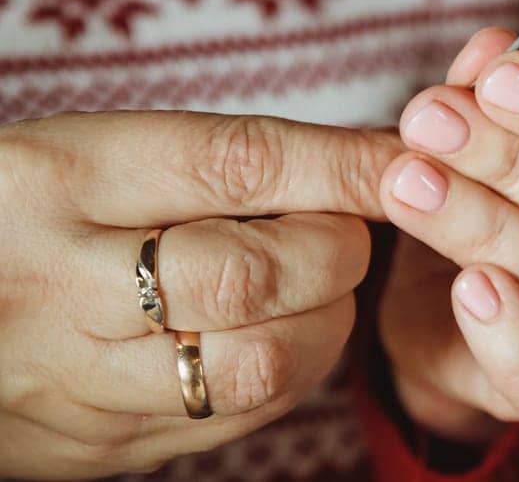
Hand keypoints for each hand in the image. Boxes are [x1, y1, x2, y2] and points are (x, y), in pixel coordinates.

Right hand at [0, 111, 399, 478]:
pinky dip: (291, 372)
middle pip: (252, 276)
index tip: (399, 160)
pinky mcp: (99, 446)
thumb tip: (372, 160)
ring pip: (256, 366)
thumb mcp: (92, 153)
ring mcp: (78, 381)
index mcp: (60, 180)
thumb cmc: (27, 215)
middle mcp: (62, 284)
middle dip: (334, 249)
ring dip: (325, 319)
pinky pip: (235, 419)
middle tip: (345, 227)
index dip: (339, 166)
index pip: (234, 165)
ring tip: (318, 282)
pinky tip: (286, 333)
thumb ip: (219, 160)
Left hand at [378, 29, 518, 440]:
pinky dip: (512, 340)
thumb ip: (504, 88)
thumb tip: (486, 50)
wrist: (470, 294)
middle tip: (429, 118)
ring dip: (484, 227)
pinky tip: (464, 288)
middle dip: (510, 161)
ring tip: (407, 180)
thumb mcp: (513, 126)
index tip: (500, 77)